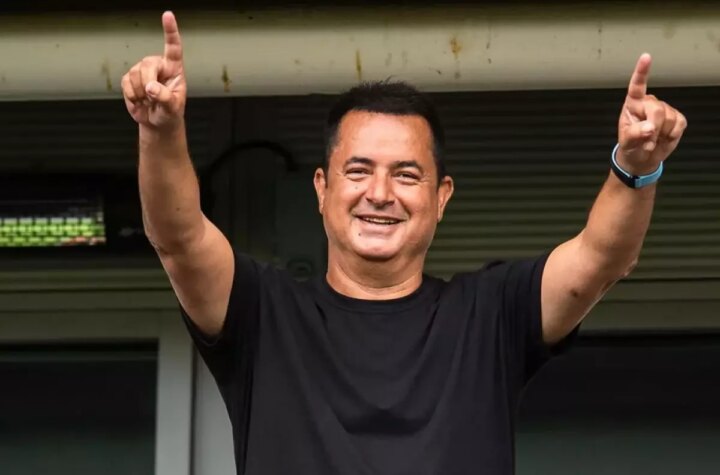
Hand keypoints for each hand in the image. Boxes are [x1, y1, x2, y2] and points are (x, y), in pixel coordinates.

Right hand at [121, 11, 185, 130]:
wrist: (157, 122)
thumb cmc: (170, 112)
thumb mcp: (173, 108)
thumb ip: (165, 97)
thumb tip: (151, 87)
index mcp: (174, 69)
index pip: (173, 47)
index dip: (170, 31)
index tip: (168, 15)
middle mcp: (158, 65)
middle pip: (147, 64)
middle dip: (147, 83)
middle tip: (152, 98)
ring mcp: (143, 70)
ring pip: (135, 74)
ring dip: (140, 93)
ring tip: (149, 101)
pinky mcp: (130, 78)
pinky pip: (125, 83)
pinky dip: (131, 95)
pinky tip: (139, 100)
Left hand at [616, 53, 687, 174]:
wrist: (642, 157)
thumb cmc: (631, 145)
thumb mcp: (626, 141)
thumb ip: (635, 133)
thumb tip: (650, 127)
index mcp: (633, 104)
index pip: (637, 86)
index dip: (642, 71)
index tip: (646, 57)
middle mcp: (649, 103)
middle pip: (657, 110)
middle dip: (653, 128)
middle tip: (646, 141)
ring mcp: (665, 109)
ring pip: (669, 118)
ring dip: (661, 134)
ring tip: (652, 140)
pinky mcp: (677, 118)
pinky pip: (679, 123)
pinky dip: (672, 135)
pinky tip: (664, 137)